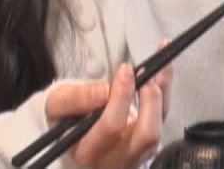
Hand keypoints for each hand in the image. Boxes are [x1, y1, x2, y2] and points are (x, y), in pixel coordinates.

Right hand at [44, 61, 172, 168]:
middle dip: (151, 100)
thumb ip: (75, 98)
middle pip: (147, 134)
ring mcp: (137, 153)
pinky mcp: (148, 141)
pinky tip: (163, 67)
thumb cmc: (66, 120)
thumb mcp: (57, 106)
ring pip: (161, 126)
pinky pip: (164, 116)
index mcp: (90, 152)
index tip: (125, 70)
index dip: (121, 96)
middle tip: (144, 73)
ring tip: (157, 64)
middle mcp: (117, 158)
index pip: (112, 127)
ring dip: (162, 92)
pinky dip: (166, 89)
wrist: (73, 135)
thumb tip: (104, 91)